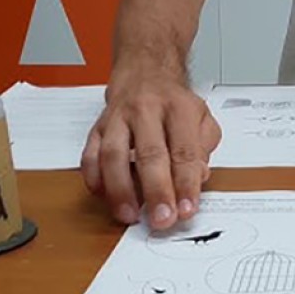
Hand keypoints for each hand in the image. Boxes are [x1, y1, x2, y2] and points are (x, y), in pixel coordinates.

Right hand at [80, 65, 220, 229]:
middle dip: (156, 191)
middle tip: (161, 220)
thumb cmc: (174, 103)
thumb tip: (197, 178)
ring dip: (121, 190)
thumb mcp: (202, 118)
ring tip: (129, 216)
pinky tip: (104, 197)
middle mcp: (147, 110)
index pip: (184, 150)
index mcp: (178, 108)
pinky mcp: (97, 127)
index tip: (186, 209)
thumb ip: (203, 149)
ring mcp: (118, 118)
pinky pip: (90, 155)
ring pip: (113, 154)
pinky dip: (95, 178)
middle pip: (150, 154)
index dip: (186, 183)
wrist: (145, 74)